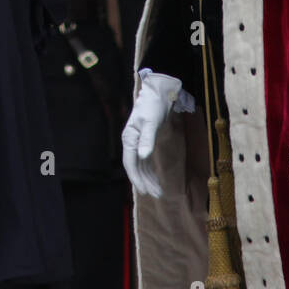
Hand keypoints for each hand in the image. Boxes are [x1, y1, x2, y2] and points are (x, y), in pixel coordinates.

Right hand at [121, 70, 192, 198]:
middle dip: (145, 182)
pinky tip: (155, 179)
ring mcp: (137, 143)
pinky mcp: (145, 142)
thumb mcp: (151, 122)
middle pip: (135, 167)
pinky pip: (145, 161)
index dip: (137, 178)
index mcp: (129, 139)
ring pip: (140, 166)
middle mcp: (131, 143)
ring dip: (148, 179)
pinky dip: (150, 171)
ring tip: (159, 192)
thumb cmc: (154, 106)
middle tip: (157, 195)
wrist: (158, 93)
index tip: (145, 191)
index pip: (130, 163)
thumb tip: (143, 156)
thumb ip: (147, 139)